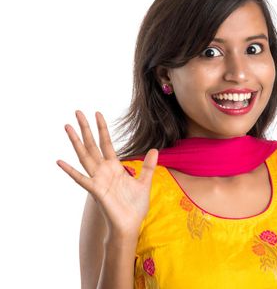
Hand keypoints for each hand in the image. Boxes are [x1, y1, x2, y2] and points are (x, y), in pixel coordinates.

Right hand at [56, 110, 157, 236]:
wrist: (131, 225)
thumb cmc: (135, 206)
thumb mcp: (145, 182)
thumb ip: (149, 166)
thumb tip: (155, 150)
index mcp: (115, 167)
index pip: (107, 143)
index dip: (102, 128)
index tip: (97, 113)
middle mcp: (104, 171)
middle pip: (92, 145)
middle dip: (85, 129)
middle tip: (77, 112)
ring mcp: (98, 180)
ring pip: (85, 156)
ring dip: (76, 142)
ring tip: (67, 127)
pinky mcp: (96, 191)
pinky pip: (81, 179)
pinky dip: (71, 171)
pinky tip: (60, 161)